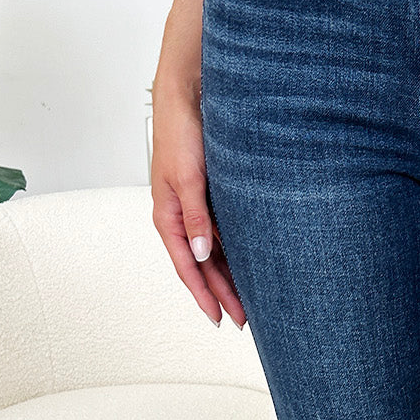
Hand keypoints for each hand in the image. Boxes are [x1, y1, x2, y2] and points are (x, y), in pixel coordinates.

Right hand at [150, 83, 245, 328]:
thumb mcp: (188, 177)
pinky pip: (222, 234)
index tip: (220, 319)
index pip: (188, 268)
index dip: (204, 296)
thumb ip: (195, 217)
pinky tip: (250, 266)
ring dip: (229, 277)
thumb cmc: (182, 133)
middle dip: (222, 295)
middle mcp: (181, 218)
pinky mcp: (209, 198)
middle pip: (204, 267)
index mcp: (169, 217)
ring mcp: (196, 209)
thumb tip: (202, 254)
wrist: (187, 98)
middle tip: (245, 321)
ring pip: (214, 254)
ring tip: (251, 301)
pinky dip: (234, 253)